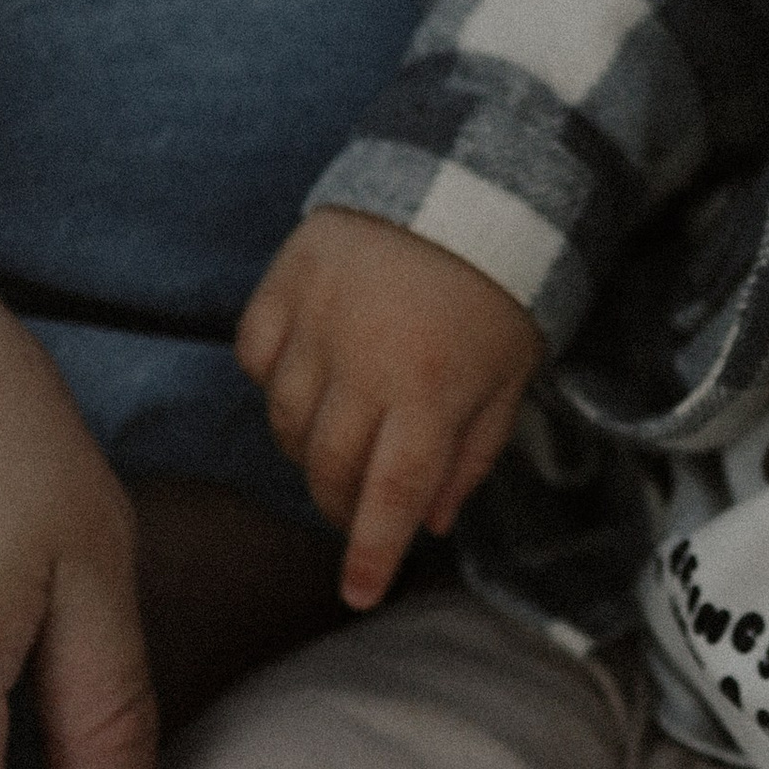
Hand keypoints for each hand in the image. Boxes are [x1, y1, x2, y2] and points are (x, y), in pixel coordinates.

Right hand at [238, 206, 544, 609]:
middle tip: (356, 506)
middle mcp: (365, 365)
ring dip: (306, 446)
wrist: (470, 176)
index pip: (390, 498)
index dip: (371, 553)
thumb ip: (472, 451)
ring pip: (284, 419)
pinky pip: (256, 354)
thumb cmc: (502, 282)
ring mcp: (317, 321)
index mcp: (432, 392)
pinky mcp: (286, 280)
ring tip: (336, 437)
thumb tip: (433, 522)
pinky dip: (272, 377)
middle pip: (329, 467)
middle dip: (340, 503)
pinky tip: (303, 374)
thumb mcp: (512, 373)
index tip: (357, 592)